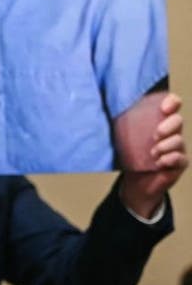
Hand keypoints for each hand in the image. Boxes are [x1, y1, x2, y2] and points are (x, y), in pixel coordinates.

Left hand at [120, 93, 185, 218]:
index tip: (164, 107)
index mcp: (158, 121)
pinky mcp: (179, 163)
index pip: (172, 105)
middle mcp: (171, 133)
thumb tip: (103, 109)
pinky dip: (169, 159)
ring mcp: (177, 148)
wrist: (136, 182)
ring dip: (165, 146)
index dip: (172, 102)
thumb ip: (120, 122)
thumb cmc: (130, 156)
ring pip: (179, 140)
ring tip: (152, 153)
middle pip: (178, 121)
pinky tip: (159, 162)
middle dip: (169, 126)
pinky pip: (180, 158)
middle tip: (155, 135)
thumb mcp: (123, 137)